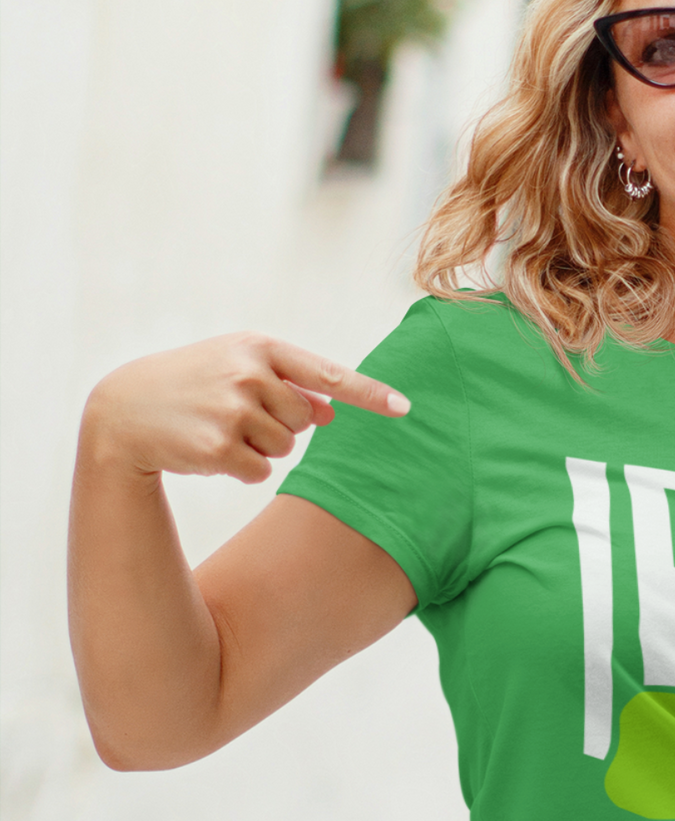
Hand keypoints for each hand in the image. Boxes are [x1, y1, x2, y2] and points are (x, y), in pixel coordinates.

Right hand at [81, 333, 408, 484]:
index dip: (370, 394)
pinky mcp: (218, 447)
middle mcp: (250, 374)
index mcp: (260, 348)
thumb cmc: (193, 383)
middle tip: (235, 412)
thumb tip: (333, 412)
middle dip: (280, 424)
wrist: (123, 409)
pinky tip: (209, 450)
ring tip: (218, 427)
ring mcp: (233, 410)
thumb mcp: (237, 368)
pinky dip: (243, 469)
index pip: (329, 374)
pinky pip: (262, 472)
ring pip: (285, 448)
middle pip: (306, 421)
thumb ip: (289, 384)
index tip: (405, 408)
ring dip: (259, 447)